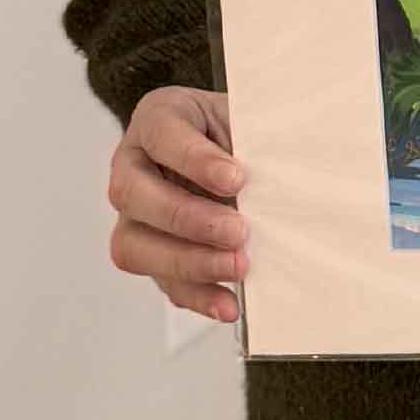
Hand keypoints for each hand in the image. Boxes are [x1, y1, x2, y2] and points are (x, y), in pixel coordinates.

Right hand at [107, 85, 248, 321]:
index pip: (161, 133)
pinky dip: (196, 296)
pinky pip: (159, 281)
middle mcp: (131, 165)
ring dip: (188, 263)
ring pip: (134, 245)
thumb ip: (256, 134)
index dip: (195, 159)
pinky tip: (228, 304)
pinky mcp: (147, 252)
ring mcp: (132, 214)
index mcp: (157, 118)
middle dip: (188, 218)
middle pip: (133, 193)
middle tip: (239, 231)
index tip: (237, 178)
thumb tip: (288, 169)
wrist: (228, 149)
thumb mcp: (246, 115)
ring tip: (237, 268)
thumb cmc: (235, 128)